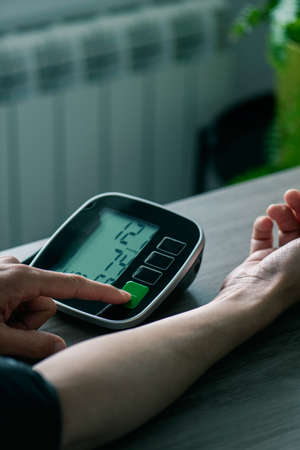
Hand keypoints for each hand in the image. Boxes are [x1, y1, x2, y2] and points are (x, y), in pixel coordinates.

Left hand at [0, 257, 129, 359]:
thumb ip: (33, 346)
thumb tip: (59, 347)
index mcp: (22, 278)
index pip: (74, 286)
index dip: (102, 293)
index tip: (122, 295)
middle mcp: (17, 269)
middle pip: (46, 303)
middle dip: (31, 322)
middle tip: (7, 334)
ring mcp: (6, 271)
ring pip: (30, 301)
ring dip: (18, 319)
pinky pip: (17, 295)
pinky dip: (9, 310)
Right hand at [219, 188, 299, 312]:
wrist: (255, 293)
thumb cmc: (289, 276)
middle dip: (297, 207)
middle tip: (290, 195)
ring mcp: (281, 259)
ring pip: (284, 228)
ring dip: (280, 215)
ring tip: (273, 210)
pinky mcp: (260, 259)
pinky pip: (263, 237)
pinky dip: (262, 227)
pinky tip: (263, 223)